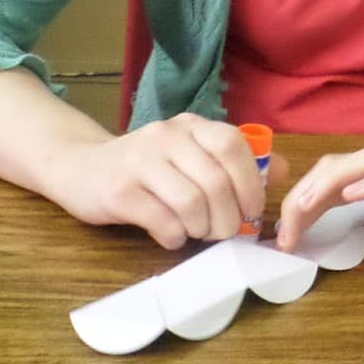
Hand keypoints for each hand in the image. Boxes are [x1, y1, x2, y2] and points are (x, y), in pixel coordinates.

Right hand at [42, 114, 287, 249]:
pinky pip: (163, 222)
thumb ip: (234, 160)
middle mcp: (166, 136)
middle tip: (224, 232)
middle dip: (228, 217)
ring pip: (191, 203)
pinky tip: (171, 235)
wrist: (80, 168)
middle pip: (215, 182)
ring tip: (197, 232)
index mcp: (190, 125)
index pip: (233, 146)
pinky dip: (175, 237)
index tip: (252, 210)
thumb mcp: (190, 154)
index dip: (250, 183)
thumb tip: (283, 168)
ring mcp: (140, 162)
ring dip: (202, 229)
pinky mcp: (119, 191)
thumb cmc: (147, 167)